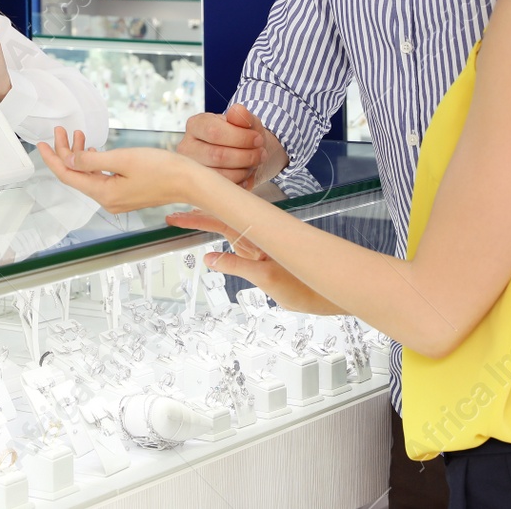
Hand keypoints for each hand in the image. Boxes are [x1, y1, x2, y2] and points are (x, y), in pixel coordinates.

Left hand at [37, 127, 201, 212]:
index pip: (68, 176)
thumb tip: (69, 160)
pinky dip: (93, 162)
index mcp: (104, 194)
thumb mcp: (123, 158)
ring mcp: (117, 198)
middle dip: (65, 153)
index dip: (53, 160)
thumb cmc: (162, 169)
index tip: (42, 144)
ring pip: (89, 176)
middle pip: (77, 176)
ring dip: (80, 155)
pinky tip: (92, 149)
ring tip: (76, 134)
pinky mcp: (127, 193)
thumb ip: (92, 160)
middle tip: (60, 132)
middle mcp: (108, 200)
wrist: (190, 181)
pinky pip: (101, 178)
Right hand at [164, 211, 343, 314]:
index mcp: (258, 236)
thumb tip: (208, 259)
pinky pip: (241, 251)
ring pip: (232, 235)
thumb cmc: (308, 286)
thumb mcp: (267, 279)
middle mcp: (260, 238)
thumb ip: (236, 267)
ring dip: (211, 231)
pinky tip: (217, 252)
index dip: (196, 216)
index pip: (221, 220)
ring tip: (188, 226)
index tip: (175, 215)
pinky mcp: (269, 261)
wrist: (336, 294)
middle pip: (223, 222)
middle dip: (199, 218)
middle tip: (174, 215)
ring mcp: (264, 249)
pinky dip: (225, 249)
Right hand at [177, 104, 283, 187]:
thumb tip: (238, 111)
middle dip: (246, 156)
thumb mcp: (246, 122)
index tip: (259, 139)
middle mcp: (187, 148)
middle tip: (261, 154)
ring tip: (253, 163)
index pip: (214, 132)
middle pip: (217, 156)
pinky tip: (245, 175)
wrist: (243, 154)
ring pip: (220, 176)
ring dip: (245, 170)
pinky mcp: (201, 187)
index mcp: (195, 125)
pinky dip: (240, 183)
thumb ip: (243, 115)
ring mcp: (192, 170)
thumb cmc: (242, 135)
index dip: (241, 138)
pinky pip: (223, 190)